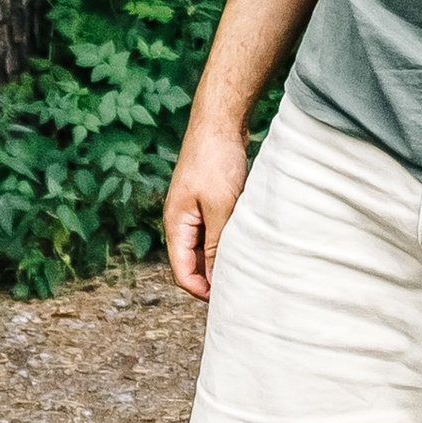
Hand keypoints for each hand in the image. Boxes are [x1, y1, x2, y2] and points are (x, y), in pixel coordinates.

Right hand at [163, 110, 251, 300]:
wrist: (219, 121)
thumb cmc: (216, 161)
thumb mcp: (220, 208)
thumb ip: (215, 245)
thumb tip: (215, 278)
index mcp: (176, 224)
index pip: (182, 273)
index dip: (202, 292)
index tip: (228, 301)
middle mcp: (180, 220)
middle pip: (190, 264)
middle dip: (210, 281)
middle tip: (240, 291)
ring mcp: (192, 210)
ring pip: (203, 248)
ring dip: (219, 261)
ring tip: (245, 272)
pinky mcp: (206, 201)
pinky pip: (213, 232)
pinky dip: (225, 242)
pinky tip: (245, 245)